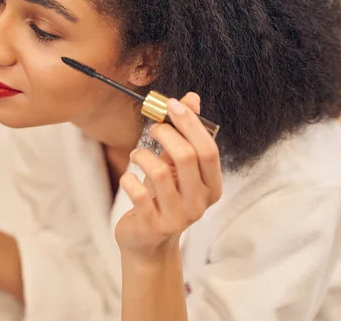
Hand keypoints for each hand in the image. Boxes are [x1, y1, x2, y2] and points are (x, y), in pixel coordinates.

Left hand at [115, 92, 221, 261]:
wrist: (148, 243)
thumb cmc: (163, 198)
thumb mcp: (176, 167)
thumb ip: (184, 136)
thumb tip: (191, 98)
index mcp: (211, 186)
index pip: (208, 150)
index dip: (190, 123)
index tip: (172, 104)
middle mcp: (200, 203)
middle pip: (187, 156)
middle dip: (165, 134)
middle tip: (152, 127)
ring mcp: (178, 217)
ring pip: (160, 173)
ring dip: (143, 155)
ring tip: (137, 154)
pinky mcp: (153, 226)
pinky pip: (137, 193)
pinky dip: (129, 179)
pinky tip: (129, 178)